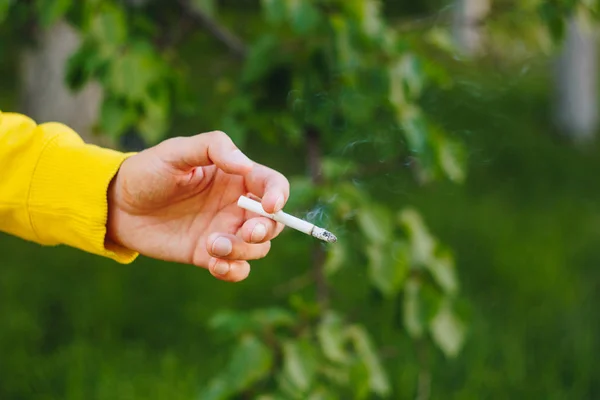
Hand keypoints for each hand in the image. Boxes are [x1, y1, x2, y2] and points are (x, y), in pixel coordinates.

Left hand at [106, 131, 288, 281]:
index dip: (279, 195)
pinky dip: (233, 271)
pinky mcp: (208, 254)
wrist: (118, 204)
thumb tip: (245, 165)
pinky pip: (236, 269)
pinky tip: (215, 265)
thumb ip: (213, 149)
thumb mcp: (176, 151)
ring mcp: (224, 231)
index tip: (269, 205)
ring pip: (257, 248)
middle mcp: (236, 205)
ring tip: (213, 245)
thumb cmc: (148, 171)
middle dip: (265, 230)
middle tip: (245, 232)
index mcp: (236, 177)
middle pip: (273, 222)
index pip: (273, 184)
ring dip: (243, 251)